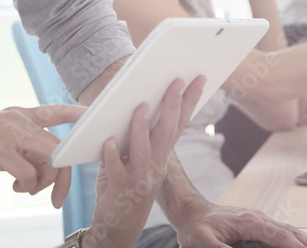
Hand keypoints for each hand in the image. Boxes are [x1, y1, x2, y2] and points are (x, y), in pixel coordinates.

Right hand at [0, 103, 85, 208]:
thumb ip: (23, 148)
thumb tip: (43, 168)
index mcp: (17, 114)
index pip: (55, 110)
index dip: (76, 114)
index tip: (93, 117)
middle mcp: (17, 119)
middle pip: (58, 146)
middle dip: (62, 175)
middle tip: (56, 197)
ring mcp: (9, 133)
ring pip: (49, 158)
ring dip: (46, 182)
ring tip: (30, 191)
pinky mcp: (0, 151)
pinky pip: (30, 173)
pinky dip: (28, 186)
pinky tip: (16, 188)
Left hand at [82, 76, 205, 247]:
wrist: (117, 227)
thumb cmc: (124, 186)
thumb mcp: (133, 159)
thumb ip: (135, 136)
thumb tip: (138, 102)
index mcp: (161, 157)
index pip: (178, 125)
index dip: (189, 102)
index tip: (198, 79)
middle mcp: (155, 167)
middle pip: (166, 132)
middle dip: (171, 105)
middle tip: (176, 81)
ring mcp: (140, 179)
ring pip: (143, 150)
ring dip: (141, 128)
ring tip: (141, 106)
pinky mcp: (120, 190)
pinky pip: (116, 170)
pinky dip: (112, 154)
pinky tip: (108, 140)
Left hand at [172, 201, 306, 247]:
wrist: (191, 211)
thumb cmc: (196, 227)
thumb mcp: (202, 242)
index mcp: (250, 222)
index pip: (281, 237)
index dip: (299, 247)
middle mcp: (262, 221)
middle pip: (296, 234)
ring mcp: (264, 224)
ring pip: (297, 234)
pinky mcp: (263, 229)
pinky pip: (290, 236)